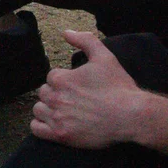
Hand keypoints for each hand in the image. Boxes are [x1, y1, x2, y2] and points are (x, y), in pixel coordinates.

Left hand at [30, 31, 147, 148]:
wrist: (132, 115)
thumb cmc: (118, 86)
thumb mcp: (104, 57)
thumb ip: (85, 40)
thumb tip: (66, 32)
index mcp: (61, 79)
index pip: (52, 77)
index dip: (65, 80)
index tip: (78, 87)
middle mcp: (56, 97)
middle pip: (44, 92)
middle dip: (56, 94)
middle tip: (74, 99)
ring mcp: (57, 118)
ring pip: (39, 109)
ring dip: (48, 109)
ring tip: (65, 111)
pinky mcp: (61, 135)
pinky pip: (36, 129)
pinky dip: (41, 125)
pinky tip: (55, 122)